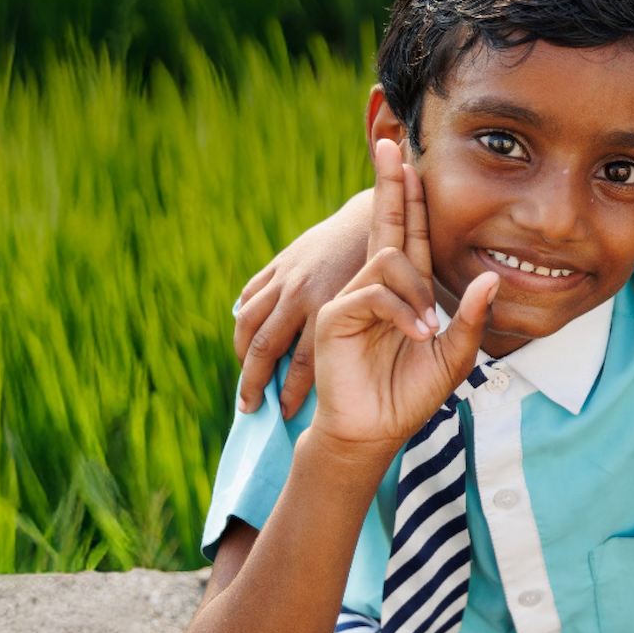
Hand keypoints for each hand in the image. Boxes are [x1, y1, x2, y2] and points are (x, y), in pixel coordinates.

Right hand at [234, 191, 372, 417]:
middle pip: (266, 348)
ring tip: (243, 380)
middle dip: (254, 383)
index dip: (293, 393)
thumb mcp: (389, 306)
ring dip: (241, 355)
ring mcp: (286, 278)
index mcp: (334, 305)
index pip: (304, 363)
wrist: (376, 217)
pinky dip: (243, 323)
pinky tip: (245, 344)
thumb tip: (365, 382)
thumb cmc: (392, 269)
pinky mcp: (278, 265)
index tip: (286, 416)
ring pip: (249, 323)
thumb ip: (379, 339)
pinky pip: (249, 298)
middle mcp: (303, 293)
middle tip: (249, 410)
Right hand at [309, 139, 497, 451]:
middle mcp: (377, 284)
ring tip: (427, 330)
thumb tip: (489, 278)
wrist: (375, 430)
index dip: (411, 198)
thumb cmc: (411, 394)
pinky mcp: (335, 315)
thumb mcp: (455, 355)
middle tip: (389, 145)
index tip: (410, 161)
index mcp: (406, 289)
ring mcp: (353, 297)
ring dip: (416, 291)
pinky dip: (401, 310)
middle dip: (390, 184)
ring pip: (391, 260)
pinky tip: (415, 334)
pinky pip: (374, 292)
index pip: (411, 233)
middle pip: (387, 223)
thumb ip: (471, 318)